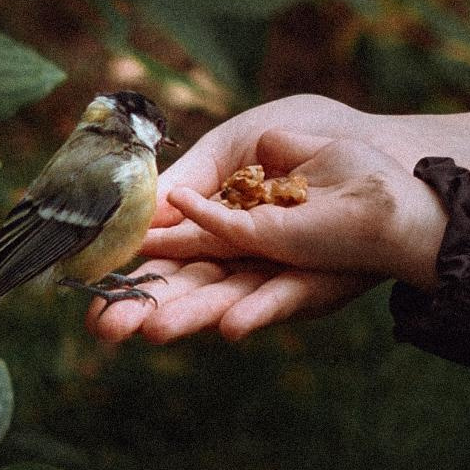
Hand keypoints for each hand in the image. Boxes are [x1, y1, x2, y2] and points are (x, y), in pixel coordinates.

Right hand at [88, 128, 447, 342]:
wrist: (375, 143)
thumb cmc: (305, 137)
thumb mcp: (236, 143)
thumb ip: (196, 176)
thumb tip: (145, 207)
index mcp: (219, 227)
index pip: (170, 261)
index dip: (134, 281)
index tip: (94, 303)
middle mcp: (244, 259)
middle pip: (191, 290)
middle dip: (149, 310)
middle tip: (106, 330)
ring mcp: (279, 273)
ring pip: (230, 301)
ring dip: (193, 316)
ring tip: (154, 331)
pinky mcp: (317, 279)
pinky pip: (286, 296)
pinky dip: (260, 310)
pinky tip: (230, 324)